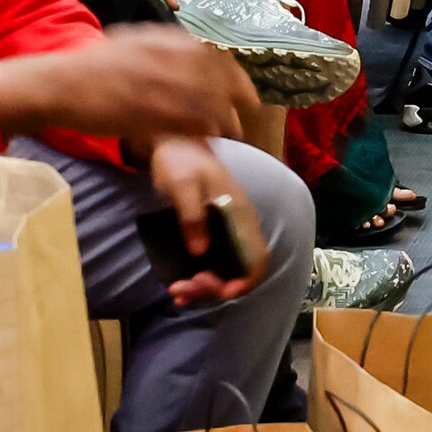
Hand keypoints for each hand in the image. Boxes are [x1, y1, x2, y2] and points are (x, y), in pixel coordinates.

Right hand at [0, 27, 262, 152]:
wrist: (60, 84)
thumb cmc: (93, 67)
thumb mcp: (131, 42)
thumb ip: (163, 45)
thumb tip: (194, 51)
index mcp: (160, 40)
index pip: (213, 55)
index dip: (234, 75)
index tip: (245, 91)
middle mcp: (163, 59)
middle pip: (217, 78)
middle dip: (238, 98)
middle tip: (246, 115)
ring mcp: (155, 85)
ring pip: (206, 102)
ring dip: (224, 118)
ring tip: (231, 132)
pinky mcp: (146, 112)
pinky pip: (185, 123)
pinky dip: (202, 131)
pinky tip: (208, 139)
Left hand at [146, 133, 252, 310]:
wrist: (174, 140)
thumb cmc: (180, 159)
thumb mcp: (183, 185)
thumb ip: (192, 217)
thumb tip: (200, 251)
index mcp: (239, 214)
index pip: (257, 257)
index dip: (245, 281)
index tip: (221, 291)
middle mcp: (238, 226)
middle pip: (239, 270)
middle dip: (214, 287)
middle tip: (182, 289)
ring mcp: (226, 230)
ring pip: (225, 270)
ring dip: (204, 287)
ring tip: (176, 291)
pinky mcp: (213, 231)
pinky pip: (213, 262)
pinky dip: (199, 279)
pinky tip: (180, 286)